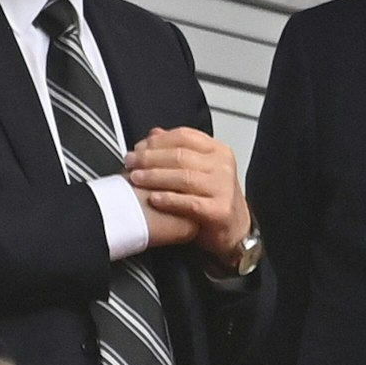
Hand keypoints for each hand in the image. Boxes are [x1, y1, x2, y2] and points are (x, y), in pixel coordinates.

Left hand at [125, 127, 252, 260]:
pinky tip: (153, 198)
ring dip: (154, 176)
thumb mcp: (200, 168)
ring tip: (136, 178)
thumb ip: (178, 149)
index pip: (183, 136)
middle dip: (149, 158)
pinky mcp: (219, 210)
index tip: (138, 147)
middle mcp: (222, 166)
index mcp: (217, 150)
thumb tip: (154, 134)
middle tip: (131, 162)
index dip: (157, 141)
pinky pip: (189, 202)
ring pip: (183, 176)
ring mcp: (223, 187)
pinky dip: (168, 199)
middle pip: (180, 155)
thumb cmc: (214, 198)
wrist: (234, 230)